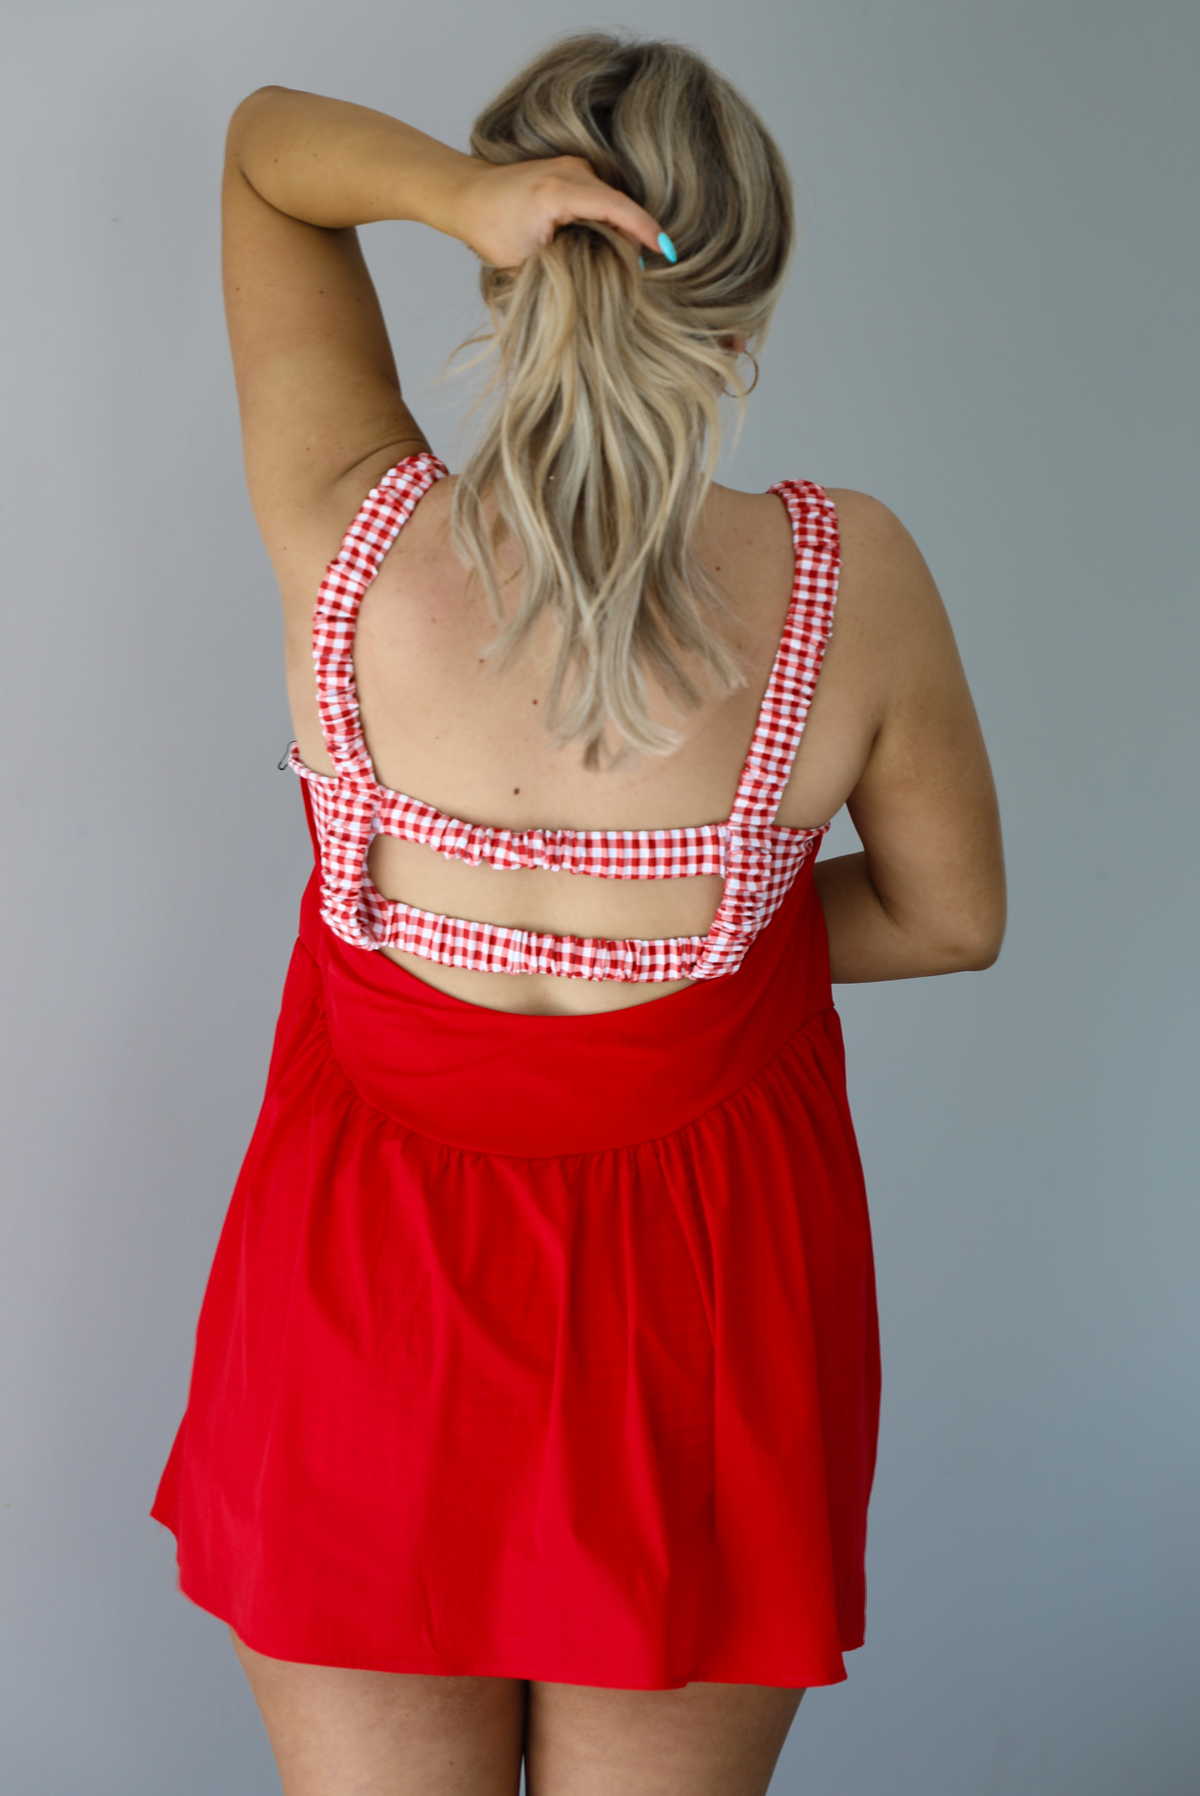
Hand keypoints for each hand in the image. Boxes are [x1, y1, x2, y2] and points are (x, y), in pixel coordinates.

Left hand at [452, 155, 667, 269]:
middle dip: (632, 240)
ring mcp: (574, 168)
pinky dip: (608, 221)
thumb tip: (596, 289)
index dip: (644, 230)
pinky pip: (602, 199)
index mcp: (557, 191)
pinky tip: (600, 245)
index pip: (615, 207)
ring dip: (619, 232)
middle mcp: (571, 171)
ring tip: (613, 263)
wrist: (469, 194)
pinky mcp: (574, 172)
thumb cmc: (489, 226)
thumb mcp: (524, 262)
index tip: (665, 251)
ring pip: (613, 203)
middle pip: (619, 206)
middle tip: (631, 275)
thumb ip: (562, 272)